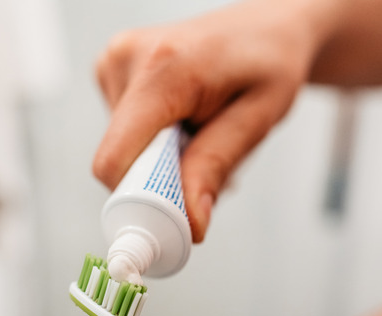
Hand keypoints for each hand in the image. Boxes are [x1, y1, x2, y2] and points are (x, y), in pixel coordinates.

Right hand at [92, 0, 335, 241]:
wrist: (266, 25)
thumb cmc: (269, 61)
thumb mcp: (259, 116)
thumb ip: (217, 166)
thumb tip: (189, 223)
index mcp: (162, 69)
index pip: (116, 160)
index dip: (139, 201)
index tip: (174, 223)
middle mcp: (125, 60)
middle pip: (119, 160)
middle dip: (160, 180)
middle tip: (206, 173)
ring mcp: (113, 63)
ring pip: (123, 151)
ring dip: (162, 161)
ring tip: (201, 133)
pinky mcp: (111, 72)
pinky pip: (125, 134)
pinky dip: (155, 143)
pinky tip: (185, 121)